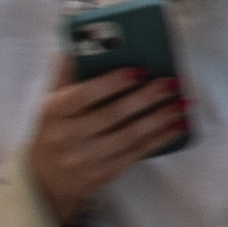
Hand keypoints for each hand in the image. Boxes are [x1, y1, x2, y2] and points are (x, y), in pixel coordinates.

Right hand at [26, 66, 184, 222]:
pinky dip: (161, 138)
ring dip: (160, 118)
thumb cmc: (55, 129)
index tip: (139, 70)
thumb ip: (65, 76)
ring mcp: (85, 159)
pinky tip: (178, 125)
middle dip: (146, 98)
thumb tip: (77, 46)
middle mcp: (66, 137)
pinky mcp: (103, 174)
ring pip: (129, 136)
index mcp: (53, 113)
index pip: (82, 95)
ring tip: (183, 102)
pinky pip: (136, 153)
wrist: (44, 179)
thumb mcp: (50, 103)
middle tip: (171, 83)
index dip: (111, 83)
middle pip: (112, 115)